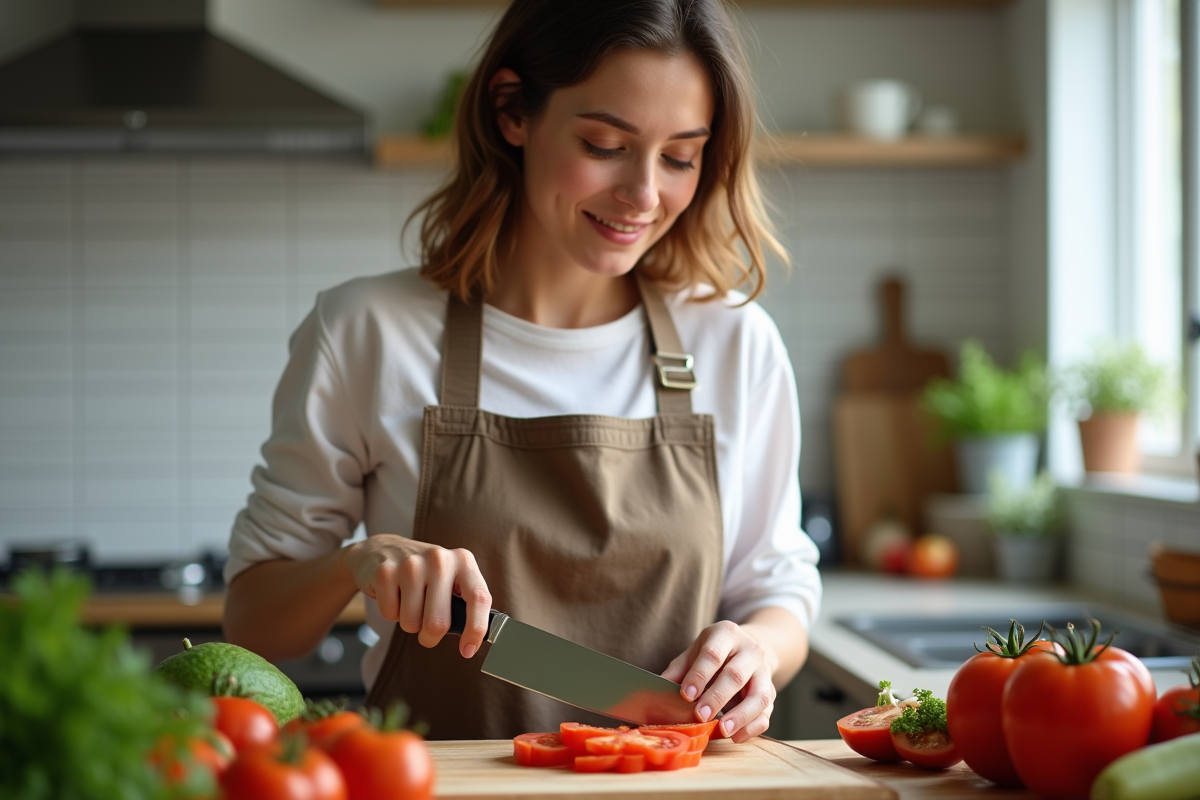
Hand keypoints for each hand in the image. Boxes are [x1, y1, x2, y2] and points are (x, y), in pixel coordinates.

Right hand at [342, 535, 490, 658]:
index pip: (479, 598)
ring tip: (408, 603)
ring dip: (410, 624)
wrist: (381, 550)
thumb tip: (475, 639)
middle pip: (438, 622)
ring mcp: (410, 564)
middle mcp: (439, 559)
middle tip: (427, 631)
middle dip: (431, 637)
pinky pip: (390, 614)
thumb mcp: (450, 578)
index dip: (476, 629)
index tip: (468, 650)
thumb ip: (465, 602)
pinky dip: (391, 613)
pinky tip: (394, 594)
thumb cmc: (424, 573)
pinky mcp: (385, 572)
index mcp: (463, 561)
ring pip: (411, 623)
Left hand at [661, 620, 778, 742]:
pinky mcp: (771, 692)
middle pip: (736, 675)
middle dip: (717, 697)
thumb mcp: (696, 651)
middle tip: (700, 716)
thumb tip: (659, 690)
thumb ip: (679, 669)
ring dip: (740, 716)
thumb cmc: (716, 652)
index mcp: (727, 634)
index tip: (686, 695)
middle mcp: (751, 651)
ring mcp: (764, 672)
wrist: (750, 647)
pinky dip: (752, 727)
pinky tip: (735, 736)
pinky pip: (766, 713)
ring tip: (723, 730)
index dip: (699, 675)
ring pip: (758, 696)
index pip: (713, 654)